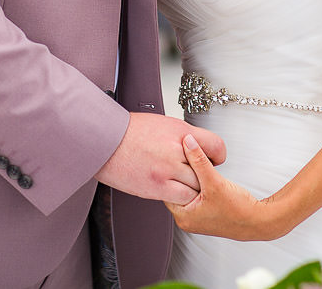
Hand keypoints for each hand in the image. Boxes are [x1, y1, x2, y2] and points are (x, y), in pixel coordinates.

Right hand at [95, 112, 226, 204]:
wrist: (105, 140)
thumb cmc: (129, 130)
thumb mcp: (163, 124)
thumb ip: (182, 136)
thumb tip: (195, 145)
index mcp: (181, 131)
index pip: (216, 146)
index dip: (216, 155)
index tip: (212, 159)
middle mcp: (177, 150)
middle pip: (207, 170)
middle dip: (204, 173)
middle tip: (196, 173)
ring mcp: (168, 170)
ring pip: (197, 187)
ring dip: (194, 187)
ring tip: (183, 183)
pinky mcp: (157, 187)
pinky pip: (182, 198)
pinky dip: (182, 197)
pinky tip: (174, 191)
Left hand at [165, 134, 284, 240]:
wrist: (258, 221)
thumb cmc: (239, 210)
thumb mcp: (215, 181)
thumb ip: (199, 160)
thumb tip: (188, 142)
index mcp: (184, 217)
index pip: (168, 190)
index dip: (174, 173)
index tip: (176, 159)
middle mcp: (188, 220)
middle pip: (178, 191)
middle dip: (184, 176)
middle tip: (188, 161)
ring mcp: (198, 219)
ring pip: (189, 193)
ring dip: (194, 181)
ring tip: (201, 171)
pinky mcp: (207, 215)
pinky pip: (198, 197)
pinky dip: (201, 187)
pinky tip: (208, 180)